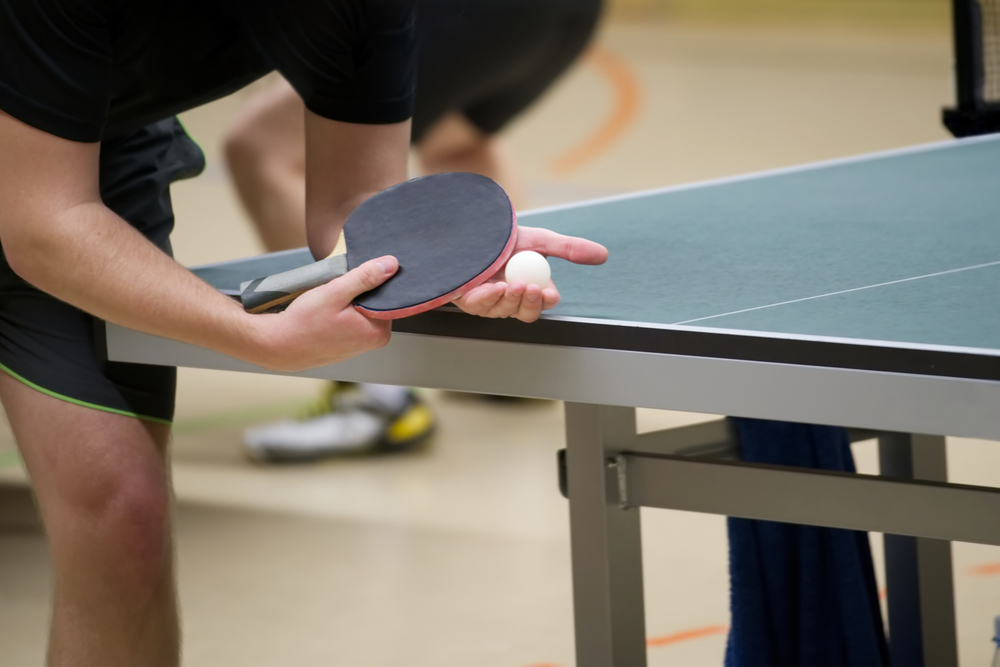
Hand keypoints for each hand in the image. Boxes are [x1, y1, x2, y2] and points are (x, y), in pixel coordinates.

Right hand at [248, 256, 398, 371]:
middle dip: (360, 291)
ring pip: (364, 309)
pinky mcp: (351, 343)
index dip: (372, 281)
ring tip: (331, 302)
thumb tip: (391, 265)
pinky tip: (330, 312)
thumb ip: (364, 278)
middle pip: (377, 302)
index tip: (354, 277)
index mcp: (378, 331)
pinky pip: (355, 319)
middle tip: (338, 290)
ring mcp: (363, 343)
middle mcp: (376, 340)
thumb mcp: (334, 293)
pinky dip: (345, 311)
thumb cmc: (303, 323)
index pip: (389, 295)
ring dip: (351, 301)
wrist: (279, 345)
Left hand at [453, 226, 607, 322]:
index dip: (546, 300)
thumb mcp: (542, 240)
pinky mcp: (470, 300)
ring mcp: (491, 302)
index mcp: (531, 287)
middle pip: (526, 312)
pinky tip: (494, 288)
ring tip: (513, 284)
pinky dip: (488, 298)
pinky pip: (480, 306)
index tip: (548, 293)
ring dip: (510, 299)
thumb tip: (603, 255)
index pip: (544, 301)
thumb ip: (569, 248)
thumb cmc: (508, 236)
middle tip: (532, 289)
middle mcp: (512, 298)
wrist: (477, 228)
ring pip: (504, 311)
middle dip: (530, 303)